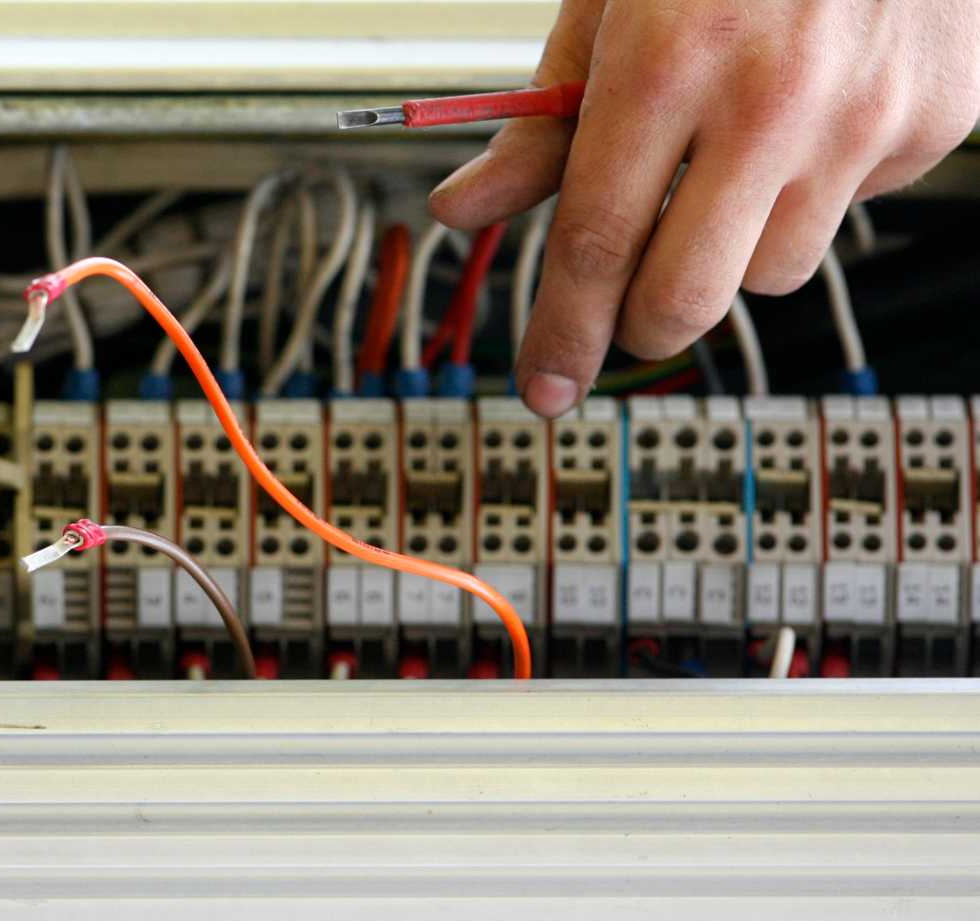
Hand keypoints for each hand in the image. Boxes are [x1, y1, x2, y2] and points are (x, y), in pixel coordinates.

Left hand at [430, 0, 979, 416]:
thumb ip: (542, 122)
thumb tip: (465, 209)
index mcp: (671, 58)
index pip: (597, 243)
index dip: (562, 332)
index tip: (544, 384)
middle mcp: (774, 99)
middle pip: (684, 298)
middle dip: (639, 324)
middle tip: (626, 307)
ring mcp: (866, 117)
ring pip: (770, 274)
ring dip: (730, 250)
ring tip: (730, 161)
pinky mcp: (935, 125)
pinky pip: (848, 214)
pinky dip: (811, 192)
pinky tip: (807, 121)